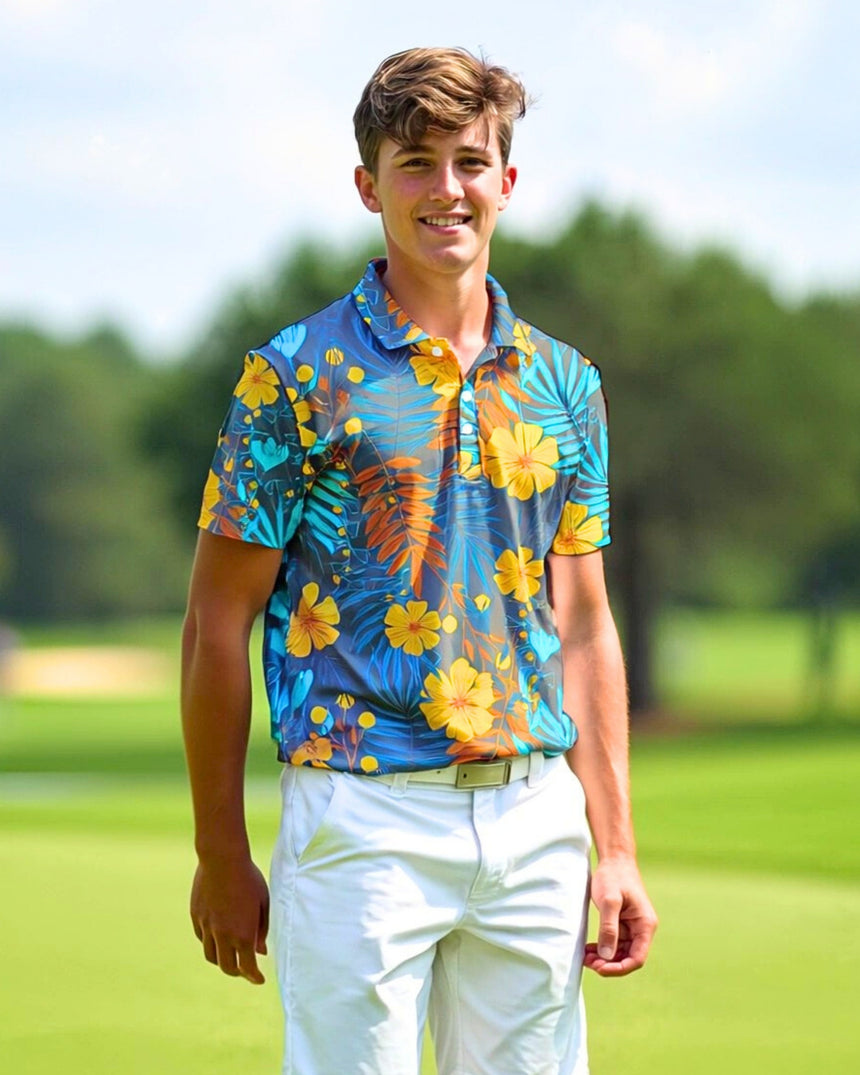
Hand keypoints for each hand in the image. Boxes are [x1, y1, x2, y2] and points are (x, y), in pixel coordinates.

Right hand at [190, 855, 269, 983]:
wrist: (222, 859)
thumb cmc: (249, 878)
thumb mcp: (263, 902)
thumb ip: (262, 929)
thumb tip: (261, 950)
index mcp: (243, 934)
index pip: (248, 967)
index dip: (254, 977)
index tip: (260, 980)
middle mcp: (223, 935)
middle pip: (227, 967)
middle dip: (238, 973)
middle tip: (246, 971)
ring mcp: (206, 927)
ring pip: (211, 956)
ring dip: (222, 961)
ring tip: (230, 957)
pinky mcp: (196, 916)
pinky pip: (202, 938)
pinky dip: (211, 944)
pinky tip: (218, 939)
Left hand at [584, 856, 656, 976]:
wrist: (614, 859)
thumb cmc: (613, 876)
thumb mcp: (609, 901)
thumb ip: (609, 928)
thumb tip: (606, 956)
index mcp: (645, 925)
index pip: (637, 958)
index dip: (619, 968)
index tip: (600, 968)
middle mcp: (642, 929)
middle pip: (628, 958)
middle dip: (609, 964)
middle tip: (588, 962)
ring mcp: (632, 927)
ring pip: (620, 952)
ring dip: (604, 958)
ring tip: (585, 958)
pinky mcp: (622, 924)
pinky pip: (614, 943)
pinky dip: (602, 948)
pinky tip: (588, 950)